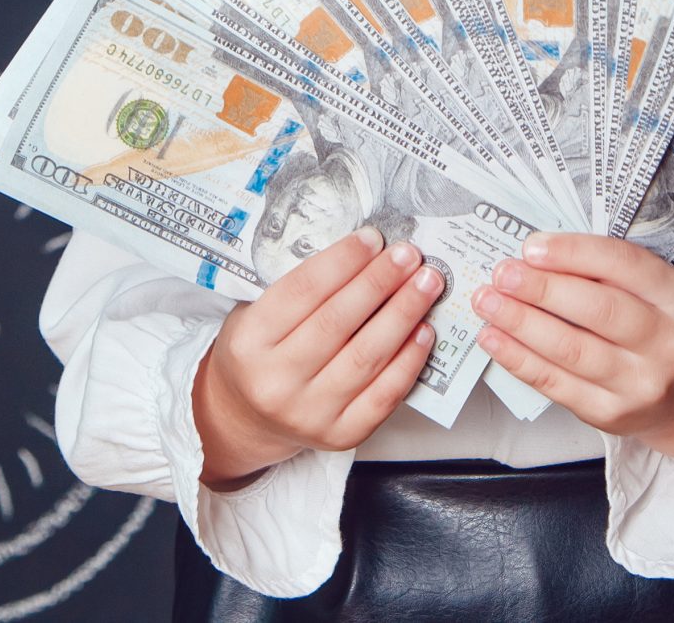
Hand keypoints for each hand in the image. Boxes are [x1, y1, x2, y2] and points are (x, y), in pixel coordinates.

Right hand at [191, 227, 444, 488]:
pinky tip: (424, 330)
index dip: (343, 261)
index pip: (302, 291)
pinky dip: (409, 360)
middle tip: (409, 255)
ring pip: (366, 356)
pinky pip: (384, 395)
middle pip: (338, 321)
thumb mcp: (256, 313)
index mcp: (249, 341)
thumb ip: (302, 289)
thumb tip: (366, 254)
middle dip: (380, 281)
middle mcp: (276, 381)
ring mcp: (309, 413)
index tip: (373, 238)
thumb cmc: (258, 354)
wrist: (247, 418)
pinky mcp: (341, 435)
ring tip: (427, 285)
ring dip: (404, 314)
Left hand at [471, 232, 673, 466]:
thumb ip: (610, 271)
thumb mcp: (655, 290)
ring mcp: (640, 384)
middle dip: (541, 289)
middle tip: (501, 273)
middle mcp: (667, 343)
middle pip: (597, 310)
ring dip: (520, 322)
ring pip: (571, 349)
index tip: (532, 246)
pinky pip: (555, 383)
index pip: (624, 265)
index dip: (574, 252)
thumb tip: (538, 254)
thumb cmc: (658, 328)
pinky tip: (493, 338)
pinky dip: (518, 359)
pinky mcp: (610, 413)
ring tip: (487, 301)